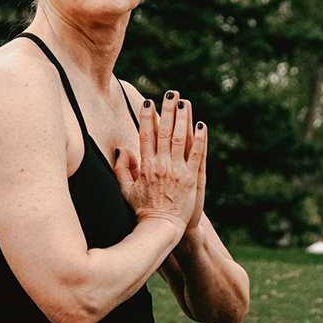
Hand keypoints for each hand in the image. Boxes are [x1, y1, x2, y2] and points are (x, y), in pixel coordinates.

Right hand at [113, 91, 206, 233]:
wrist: (161, 229)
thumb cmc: (143, 211)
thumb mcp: (126, 190)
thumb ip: (122, 169)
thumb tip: (121, 150)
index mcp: (145, 166)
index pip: (145, 135)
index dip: (147, 117)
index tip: (148, 102)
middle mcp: (161, 165)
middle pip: (164, 131)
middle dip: (167, 109)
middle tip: (171, 92)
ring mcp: (178, 171)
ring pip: (181, 138)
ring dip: (183, 117)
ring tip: (185, 102)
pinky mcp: (192, 178)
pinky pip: (197, 154)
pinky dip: (200, 139)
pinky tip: (202, 125)